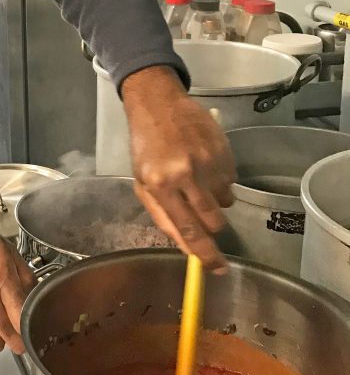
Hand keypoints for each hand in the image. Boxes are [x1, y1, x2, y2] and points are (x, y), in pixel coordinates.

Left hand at [121, 65, 235, 272]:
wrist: (159, 105)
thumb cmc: (147, 147)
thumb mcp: (143, 184)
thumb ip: (164, 217)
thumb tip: (187, 247)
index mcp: (160, 185)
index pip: (187, 230)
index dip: (205, 254)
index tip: (218, 269)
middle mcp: (186, 174)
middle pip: (213, 221)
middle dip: (212, 227)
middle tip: (202, 214)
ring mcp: (208, 162)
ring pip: (225, 202)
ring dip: (215, 200)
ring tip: (197, 180)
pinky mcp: (224, 151)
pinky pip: (231, 181)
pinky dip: (220, 180)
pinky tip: (204, 164)